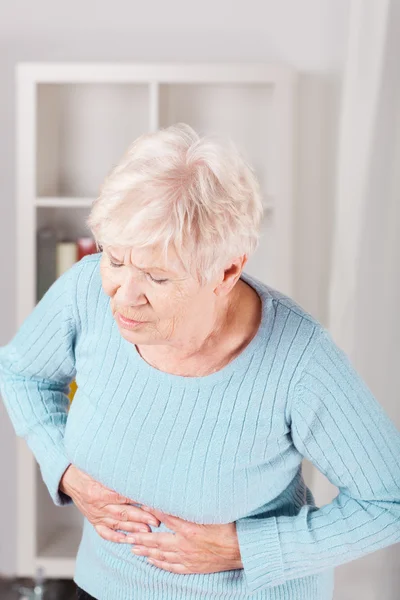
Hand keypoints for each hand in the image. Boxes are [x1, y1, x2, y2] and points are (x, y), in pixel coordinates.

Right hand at [59, 465, 160, 542]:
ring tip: (147, 531)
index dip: (137, 500)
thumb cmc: (85, 469)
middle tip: (155, 521)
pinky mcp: (93, 520)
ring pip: (116, 524)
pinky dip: (115, 537)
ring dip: (132, 528)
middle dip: (140, 518)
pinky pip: (104, 532)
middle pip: (122, 513)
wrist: (68, 478)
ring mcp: (95, 514)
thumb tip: (135, 471)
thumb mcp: (99, 467)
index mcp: (99, 491)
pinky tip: (126, 540)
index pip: (122, 497)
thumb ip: (115, 472)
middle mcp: (97, 505)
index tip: (152, 502)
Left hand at [127, 505, 243, 574]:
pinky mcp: (193, 566)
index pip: (164, 517)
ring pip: (161, 555)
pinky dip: (160, 564)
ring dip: (146, 551)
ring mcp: (187, 558)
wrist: (242, 550)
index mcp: (189, 529)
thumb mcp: (212, 511)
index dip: (150, 511)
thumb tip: (182, 492)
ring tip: (134, 548)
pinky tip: (152, 561)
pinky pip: (172, 566)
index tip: (139, 506)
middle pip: (156, 541)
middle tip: (127, 535)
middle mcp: (184, 545)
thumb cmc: (230, 527)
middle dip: (140, 537)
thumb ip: (195, 503)